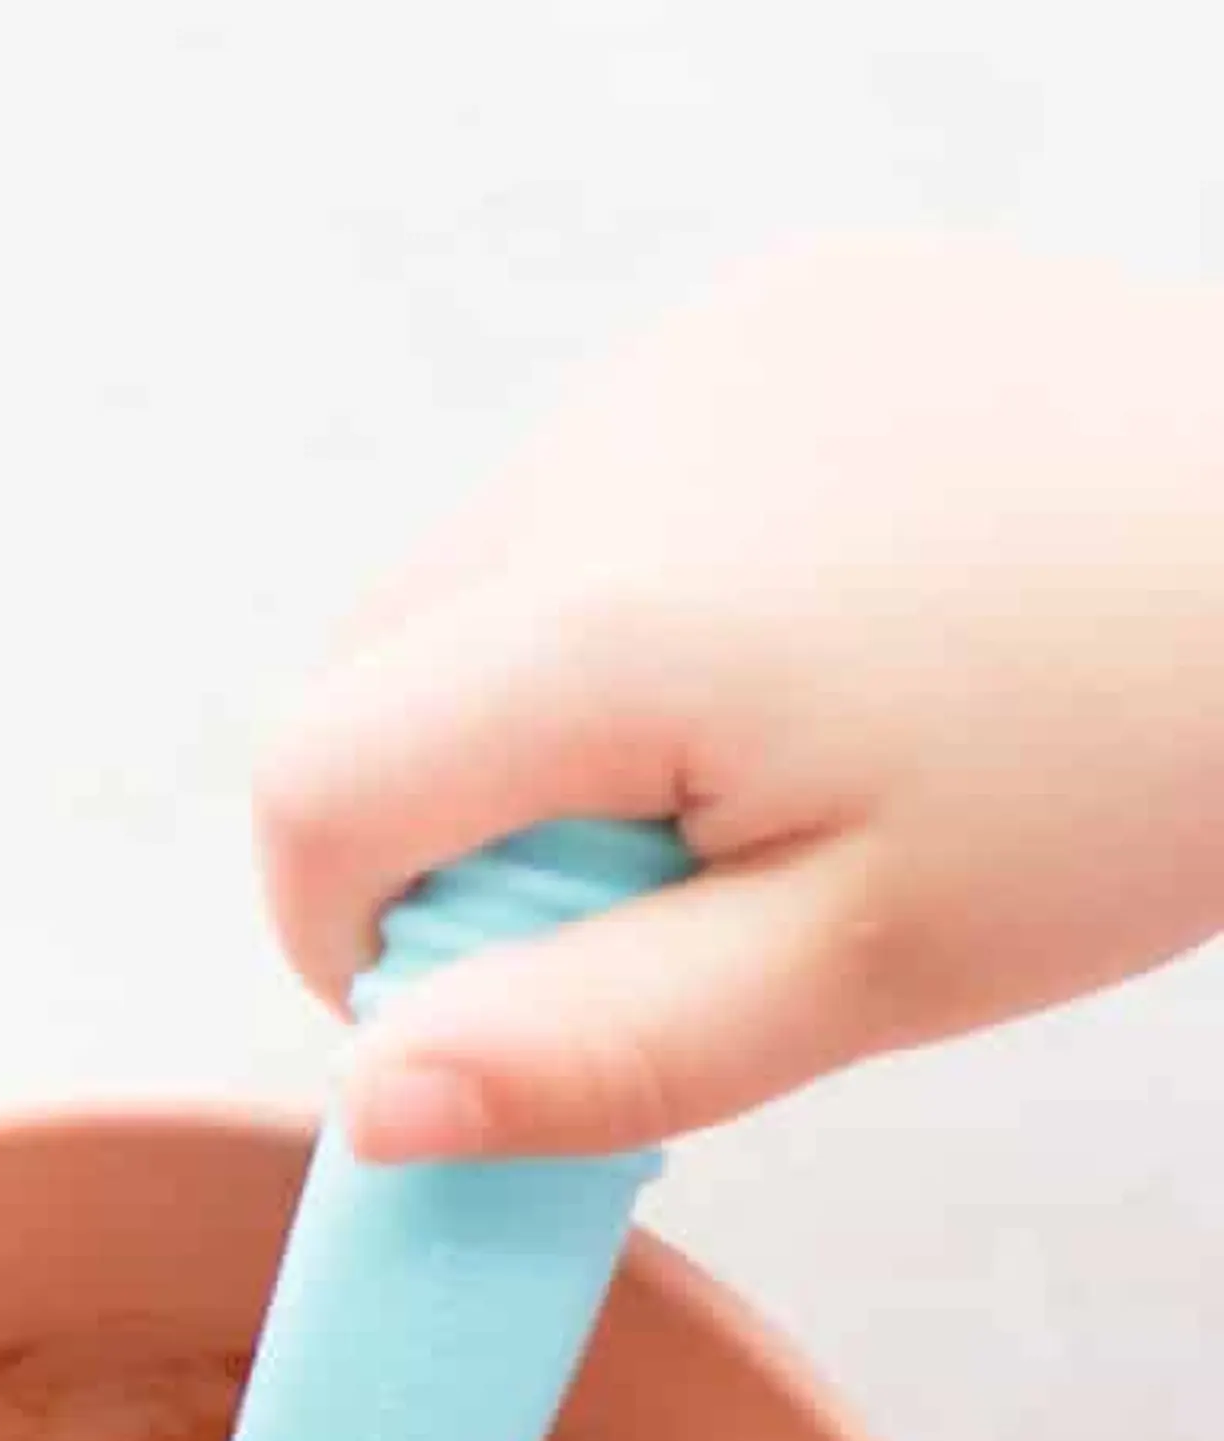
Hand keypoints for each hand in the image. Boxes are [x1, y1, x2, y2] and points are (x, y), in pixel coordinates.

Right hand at [261, 238, 1223, 1160]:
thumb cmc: (1147, 765)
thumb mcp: (860, 975)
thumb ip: (590, 1051)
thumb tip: (370, 1109)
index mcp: (626, 609)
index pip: (316, 788)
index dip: (346, 939)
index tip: (477, 1012)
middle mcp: (628, 435)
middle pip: (366, 677)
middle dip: (442, 828)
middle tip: (644, 909)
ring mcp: (697, 352)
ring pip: (467, 587)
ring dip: (531, 716)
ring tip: (746, 774)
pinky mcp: (768, 314)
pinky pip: (590, 489)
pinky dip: (625, 605)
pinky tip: (793, 653)